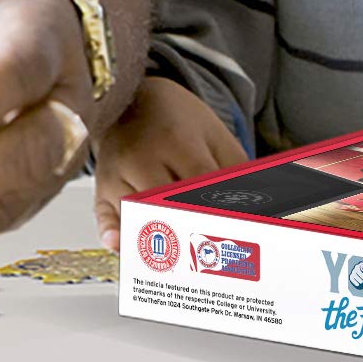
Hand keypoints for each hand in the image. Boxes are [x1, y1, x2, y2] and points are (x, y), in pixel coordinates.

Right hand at [91, 76, 248, 249]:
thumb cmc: (178, 121)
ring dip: (157, 239)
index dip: (217, 210)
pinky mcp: (101, 186)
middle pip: (165, 202)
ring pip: (136, 213)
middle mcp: (141, 156)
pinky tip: (120, 245)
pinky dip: (112, 231)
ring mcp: (117, 172)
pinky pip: (104, 213)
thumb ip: (236, 170)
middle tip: (214, 256)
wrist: (132, 97)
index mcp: (176, 139)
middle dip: (190, 229)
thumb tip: (261, 207)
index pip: (199, 183)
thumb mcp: (214, 134)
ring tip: (183, 264)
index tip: (238, 234)